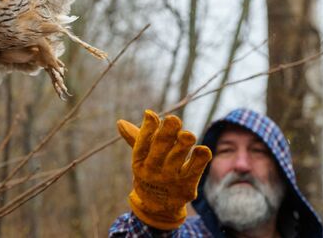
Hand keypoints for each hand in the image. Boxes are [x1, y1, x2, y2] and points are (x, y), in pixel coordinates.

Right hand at [117, 109, 211, 229]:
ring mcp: (170, 179)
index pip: (141, 144)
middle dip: (167, 133)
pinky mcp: (186, 186)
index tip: (151, 114)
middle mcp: (152, 171)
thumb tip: (120, 122)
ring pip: (177, 158)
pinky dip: (199, 160)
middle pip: (159, 149)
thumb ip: (136, 137)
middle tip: (173, 119)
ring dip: (183, 145)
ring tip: (188, 135)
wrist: (157, 207)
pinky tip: (202, 149)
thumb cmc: (150, 172)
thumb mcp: (141, 158)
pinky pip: (194, 170)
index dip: (146, 129)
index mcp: (139, 161)